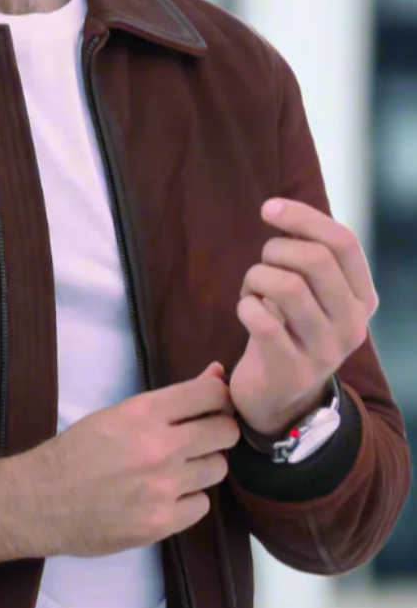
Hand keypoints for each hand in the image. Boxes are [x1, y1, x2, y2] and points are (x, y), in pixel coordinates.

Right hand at [21, 362, 239, 558]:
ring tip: (176, 470)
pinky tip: (164, 498)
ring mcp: (162, 488)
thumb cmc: (74, 454)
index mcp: (142, 413)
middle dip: (217, 432)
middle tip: (200, 439)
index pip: (211, 393)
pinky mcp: (161, 523)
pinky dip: (188, 501)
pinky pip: (201, 505)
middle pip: (225, 432)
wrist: (40, 502)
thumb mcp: (115, 415)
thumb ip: (168, 401)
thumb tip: (217, 373)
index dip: (219, 397)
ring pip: (217, 469)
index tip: (211, 405)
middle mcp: (158, 448)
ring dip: (202, 467)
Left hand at [230, 198, 379, 435]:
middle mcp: (352, 324)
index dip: (303, 218)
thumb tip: (279, 210)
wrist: (279, 399)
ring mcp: (324, 351)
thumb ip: (307, 257)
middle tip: (260, 265)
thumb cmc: (290, 333)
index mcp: (362, 298)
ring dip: (256, 278)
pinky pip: (263, 321)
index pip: (343, 242)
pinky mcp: (291, 370)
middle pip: (315, 260)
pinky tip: (245, 310)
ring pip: (287, 286)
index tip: (268, 208)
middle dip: (274, 251)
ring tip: (251, 291)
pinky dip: (245, 306)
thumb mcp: (311, 295)